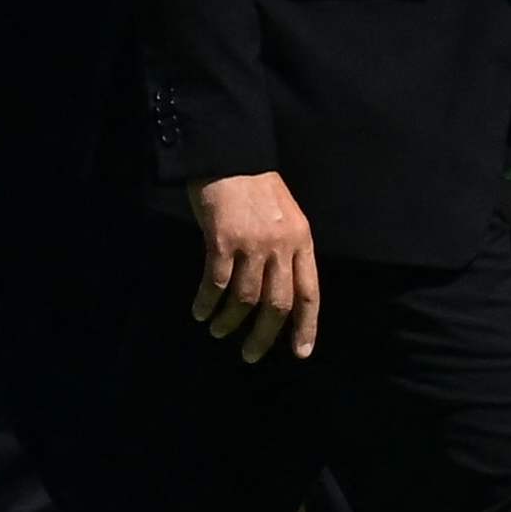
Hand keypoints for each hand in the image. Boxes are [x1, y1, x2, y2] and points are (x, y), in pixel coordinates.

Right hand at [188, 170, 320, 361]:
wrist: (231, 156)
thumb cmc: (257, 188)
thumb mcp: (287, 217)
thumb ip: (288, 250)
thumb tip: (280, 293)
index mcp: (302, 241)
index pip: (310, 292)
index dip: (307, 326)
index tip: (301, 353)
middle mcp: (282, 245)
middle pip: (278, 304)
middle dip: (264, 336)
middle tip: (250, 355)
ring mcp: (252, 243)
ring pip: (245, 300)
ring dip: (230, 322)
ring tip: (219, 331)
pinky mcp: (222, 240)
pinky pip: (217, 283)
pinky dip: (207, 303)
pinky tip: (200, 312)